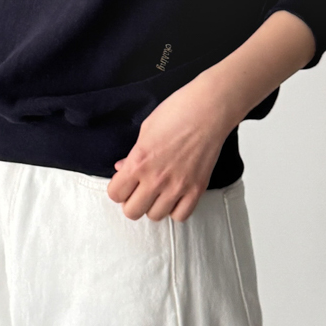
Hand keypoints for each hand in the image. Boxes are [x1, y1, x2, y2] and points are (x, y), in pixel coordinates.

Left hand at [107, 10, 316, 220]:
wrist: (210, 109)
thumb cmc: (178, 112)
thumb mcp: (146, 130)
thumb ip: (132, 155)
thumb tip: (122, 170)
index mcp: (138, 161)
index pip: (115, 194)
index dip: (118, 189)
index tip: (125, 182)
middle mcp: (156, 178)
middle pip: (132, 211)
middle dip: (131, 202)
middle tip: (139, 190)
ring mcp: (178, 186)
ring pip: (155, 216)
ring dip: (153, 206)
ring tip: (158, 192)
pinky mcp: (197, 189)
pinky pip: (180, 215)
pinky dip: (175, 209)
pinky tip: (175, 196)